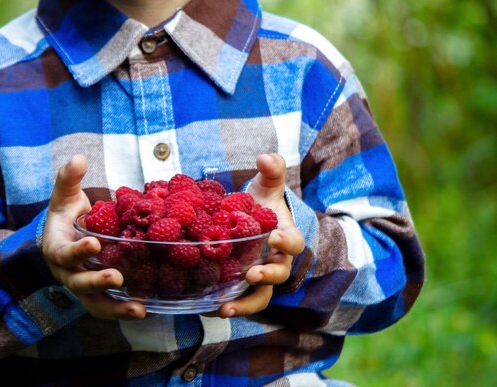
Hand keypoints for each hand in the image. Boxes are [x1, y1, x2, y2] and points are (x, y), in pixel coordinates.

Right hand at [41, 155, 145, 319]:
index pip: (64, 252)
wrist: (64, 238)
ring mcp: (82, 287)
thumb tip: (78, 158)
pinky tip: (146, 310)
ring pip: (95, 303)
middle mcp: (67, 272)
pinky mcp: (98, 296)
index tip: (94, 244)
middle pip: (78, 283)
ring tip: (139, 309)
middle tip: (116, 277)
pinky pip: (109, 307)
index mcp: (57, 248)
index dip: (77, 250)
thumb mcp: (64, 196)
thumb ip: (68, 178)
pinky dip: (125, 311)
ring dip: (116, 308)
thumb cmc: (66, 215)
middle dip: (96, 282)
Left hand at [211, 153, 304, 317]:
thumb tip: (266, 158)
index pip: (294, 242)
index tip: (274, 238)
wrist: (251, 223)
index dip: (287, 242)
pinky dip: (228, 307)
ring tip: (225, 309)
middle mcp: (276, 261)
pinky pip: (239, 301)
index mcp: (285, 237)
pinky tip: (209, 309)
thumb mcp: (267, 185)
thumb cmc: (261, 204)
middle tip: (252, 274)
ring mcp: (260, 277)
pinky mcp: (242, 287)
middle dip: (267, 275)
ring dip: (245, 304)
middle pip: (279, 274)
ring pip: (260, 297)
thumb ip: (272, 170)